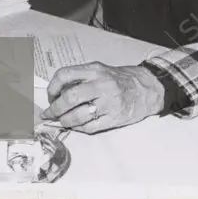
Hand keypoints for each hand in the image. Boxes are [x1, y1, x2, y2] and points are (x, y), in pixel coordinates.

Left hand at [40, 62, 165, 133]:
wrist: (147, 88)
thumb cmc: (120, 79)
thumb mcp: (100, 70)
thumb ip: (81, 79)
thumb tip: (57, 95)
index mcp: (95, 70)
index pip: (64, 75)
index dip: (52, 88)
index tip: (50, 96)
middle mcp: (101, 85)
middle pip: (69, 98)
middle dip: (55, 109)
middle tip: (50, 114)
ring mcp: (108, 103)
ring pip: (77, 116)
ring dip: (64, 121)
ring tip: (62, 121)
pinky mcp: (114, 118)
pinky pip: (89, 127)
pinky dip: (78, 128)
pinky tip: (76, 125)